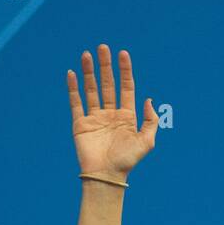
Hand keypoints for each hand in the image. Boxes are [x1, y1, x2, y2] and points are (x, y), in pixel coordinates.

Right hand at [67, 45, 157, 180]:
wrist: (106, 176)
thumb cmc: (127, 162)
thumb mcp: (146, 142)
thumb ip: (151, 121)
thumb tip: (148, 99)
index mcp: (126, 116)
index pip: (126, 87)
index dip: (125, 71)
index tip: (123, 54)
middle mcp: (110, 114)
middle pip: (108, 84)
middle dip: (106, 66)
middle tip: (103, 47)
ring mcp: (95, 118)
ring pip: (91, 89)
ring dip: (89, 72)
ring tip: (87, 54)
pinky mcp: (80, 124)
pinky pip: (76, 102)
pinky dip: (73, 88)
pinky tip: (72, 73)